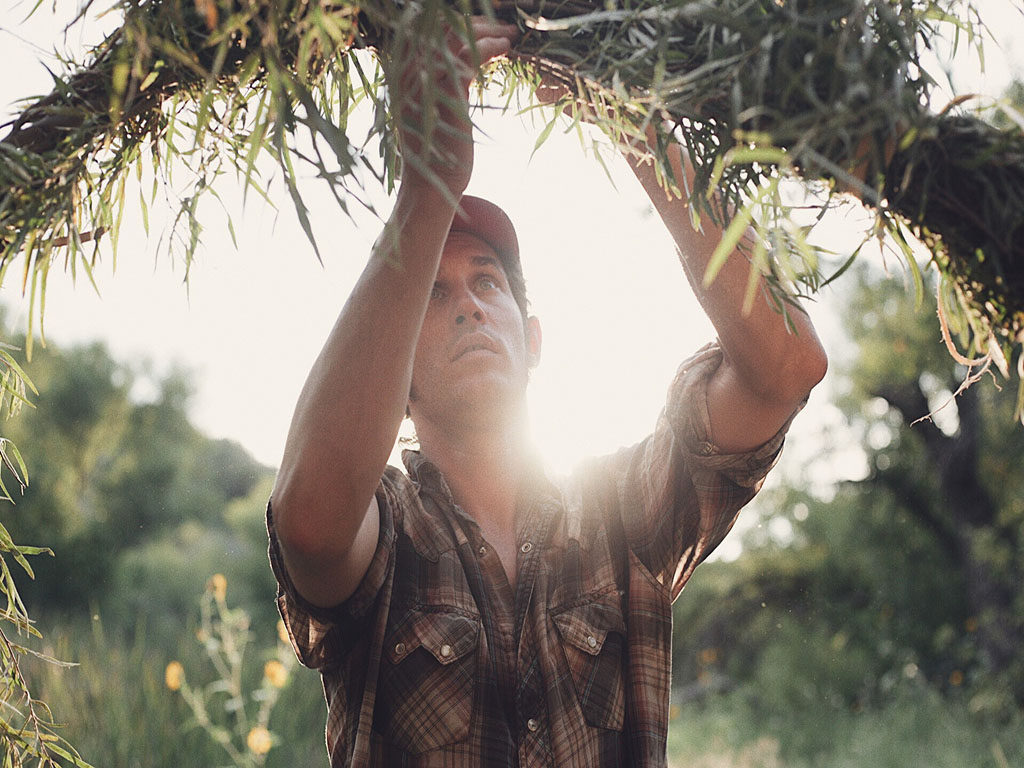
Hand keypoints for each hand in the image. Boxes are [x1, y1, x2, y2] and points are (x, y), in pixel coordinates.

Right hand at [387, 16, 518, 193]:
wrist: (430, 188)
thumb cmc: (435, 153)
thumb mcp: (429, 111)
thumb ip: (435, 85)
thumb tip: (457, 64)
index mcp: (400, 75)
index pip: (423, 32)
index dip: (452, 22)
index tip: (480, 23)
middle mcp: (407, 74)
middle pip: (438, 28)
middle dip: (473, 22)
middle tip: (501, 25)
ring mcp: (423, 82)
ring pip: (454, 37)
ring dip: (486, 31)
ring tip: (509, 35)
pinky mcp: (445, 94)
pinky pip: (467, 56)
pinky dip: (489, 46)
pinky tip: (504, 48)